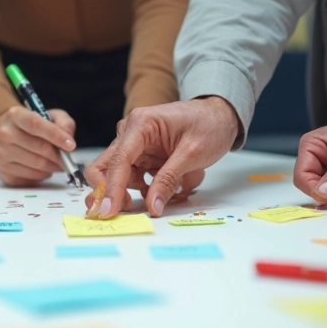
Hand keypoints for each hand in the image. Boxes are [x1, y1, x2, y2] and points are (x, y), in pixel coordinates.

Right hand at [0, 105, 76, 186]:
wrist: (4, 133)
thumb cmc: (30, 124)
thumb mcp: (49, 115)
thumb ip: (63, 123)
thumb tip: (69, 139)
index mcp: (15, 115)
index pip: (36, 125)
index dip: (55, 136)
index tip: (71, 145)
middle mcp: (4, 134)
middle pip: (39, 148)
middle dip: (59, 156)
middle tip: (68, 159)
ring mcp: (1, 154)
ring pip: (37, 165)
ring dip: (52, 166)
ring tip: (56, 162)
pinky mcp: (3, 172)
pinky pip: (31, 178)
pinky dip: (43, 175)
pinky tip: (43, 168)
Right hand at [83, 97, 239, 217]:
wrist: (219, 117)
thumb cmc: (209, 125)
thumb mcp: (192, 154)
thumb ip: (168, 180)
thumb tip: (152, 206)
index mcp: (141, 124)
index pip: (119, 160)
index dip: (112, 187)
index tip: (108, 210)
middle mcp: (131, 132)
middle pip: (106, 165)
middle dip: (111, 189)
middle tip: (124, 210)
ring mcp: (135, 144)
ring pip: (119, 174)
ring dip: (136, 189)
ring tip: (170, 188)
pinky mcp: (141, 155)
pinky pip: (133, 177)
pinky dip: (145, 187)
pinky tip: (166, 186)